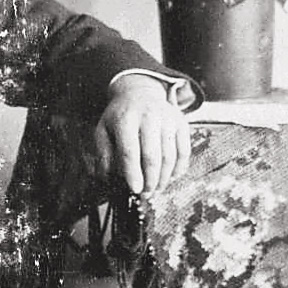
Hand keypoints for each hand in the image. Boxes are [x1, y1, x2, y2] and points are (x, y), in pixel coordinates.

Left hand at [94, 75, 190, 195]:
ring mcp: (168, 119)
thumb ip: (104, 155)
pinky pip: (184, 151)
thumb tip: (107, 179)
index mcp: (125, 119)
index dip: (133, 173)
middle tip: (146, 194)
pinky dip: (179, 168)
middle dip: (150, 180)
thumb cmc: (120, 118)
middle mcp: (149, 116)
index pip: (130, 151)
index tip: (134, 190)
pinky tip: (171, 177)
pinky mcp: (182, 123)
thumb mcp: (103, 131)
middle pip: (152, 155)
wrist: (140, 94)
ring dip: (164, 178)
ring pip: (170, 156)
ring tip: (156, 189)